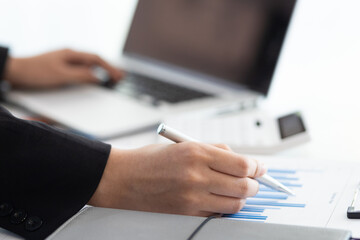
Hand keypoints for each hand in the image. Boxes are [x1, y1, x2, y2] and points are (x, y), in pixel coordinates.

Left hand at [4, 49, 123, 87]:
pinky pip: (79, 71)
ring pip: (87, 66)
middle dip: (108, 69)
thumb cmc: (36, 72)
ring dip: (99, 72)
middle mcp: (69, 56)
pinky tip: (92, 82)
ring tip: (111, 80)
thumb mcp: (61, 75)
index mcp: (70, 54)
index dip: (109, 67)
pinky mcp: (60, 69)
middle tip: (121, 77)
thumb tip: (98, 77)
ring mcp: (65, 62)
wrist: (16, 72)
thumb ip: (81, 75)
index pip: (95, 59)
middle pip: (94, 61)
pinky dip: (89, 75)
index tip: (119, 76)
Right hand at [88, 143, 266, 216]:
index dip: (256, 167)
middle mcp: (196, 176)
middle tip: (253, 181)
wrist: (123, 179)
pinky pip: (217, 214)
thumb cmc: (150, 159)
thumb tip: (239, 158)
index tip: (260, 168)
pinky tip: (219, 199)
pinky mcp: (187, 213)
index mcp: (196, 153)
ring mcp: (192, 198)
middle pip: (243, 186)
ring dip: (241, 198)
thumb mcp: (183, 145)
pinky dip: (224, 208)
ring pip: (234, 204)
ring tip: (237, 191)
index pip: (242, 164)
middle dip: (254, 184)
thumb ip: (214, 150)